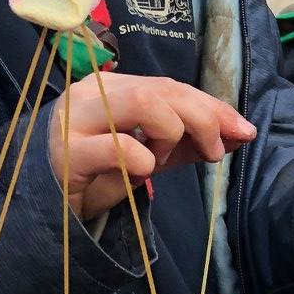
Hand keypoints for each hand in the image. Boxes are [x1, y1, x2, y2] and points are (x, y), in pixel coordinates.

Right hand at [50, 73, 254, 221]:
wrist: (50, 207)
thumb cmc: (99, 175)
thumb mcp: (151, 155)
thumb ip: (191, 141)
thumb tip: (241, 133)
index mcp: (111, 86)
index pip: (170, 86)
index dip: (212, 107)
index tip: (244, 131)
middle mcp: (91, 93)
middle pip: (161, 90)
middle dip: (202, 118)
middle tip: (214, 153)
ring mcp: (76, 119)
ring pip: (142, 102)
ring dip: (170, 133)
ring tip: (161, 160)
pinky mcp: (67, 151)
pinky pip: (120, 147)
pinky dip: (144, 160)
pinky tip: (139, 174)